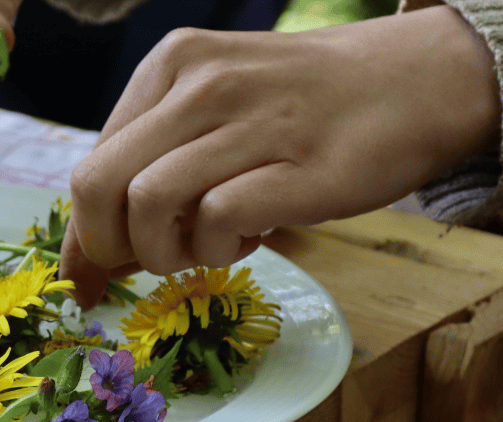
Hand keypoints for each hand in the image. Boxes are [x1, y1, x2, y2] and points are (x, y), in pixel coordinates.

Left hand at [60, 6, 501, 307]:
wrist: (417, 80)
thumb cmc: (309, 104)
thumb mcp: (221, 102)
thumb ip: (160, 156)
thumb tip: (98, 245)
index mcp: (172, 64)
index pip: (93, 161)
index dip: (85, 231)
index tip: (87, 275)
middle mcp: (200, 84)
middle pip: (100, 186)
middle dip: (108, 248)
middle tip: (147, 266)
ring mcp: (250, 122)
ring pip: (149, 205)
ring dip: (167, 253)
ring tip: (209, 247)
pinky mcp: (298, 167)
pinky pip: (216, 220)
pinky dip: (218, 248)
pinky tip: (250, 239)